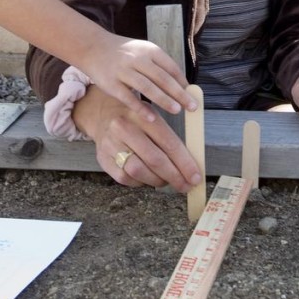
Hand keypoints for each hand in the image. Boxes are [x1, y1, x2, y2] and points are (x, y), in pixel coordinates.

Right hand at [75, 37, 195, 122]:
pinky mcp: (111, 84)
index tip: (193, 95)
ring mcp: (123, 71)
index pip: (171, 67)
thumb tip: (183, 86)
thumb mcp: (144, 51)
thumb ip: (161, 66)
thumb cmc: (125, 53)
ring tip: (177, 110)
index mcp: (149, 50)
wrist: (94, 48)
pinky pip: (128, 97)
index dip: (183, 82)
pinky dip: (140, 108)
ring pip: (147, 87)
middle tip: (192, 106)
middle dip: (179, 93)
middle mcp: (137, 59)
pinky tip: (152, 117)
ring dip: (163, 99)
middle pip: (162, 78)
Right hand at [75, 86, 202, 191]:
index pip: (169, 143)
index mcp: (143, 114)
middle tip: (186, 185)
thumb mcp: (154, 116)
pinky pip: (126, 178)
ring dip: (158, 181)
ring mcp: (111, 144)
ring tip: (167, 180)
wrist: (103, 113)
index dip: (185, 163)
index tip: (195, 176)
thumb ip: (172, 137)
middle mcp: (124, 128)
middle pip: (155, 159)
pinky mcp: (104, 158)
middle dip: (175, 176)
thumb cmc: (136, 117)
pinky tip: (148, 178)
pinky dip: (141, 182)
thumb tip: (192, 165)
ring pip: (140, 171)